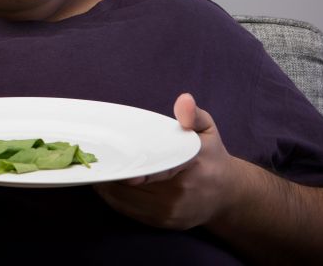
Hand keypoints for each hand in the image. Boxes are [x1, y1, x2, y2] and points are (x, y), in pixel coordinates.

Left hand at [93, 93, 239, 229]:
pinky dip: (114, 199)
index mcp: (193, 164)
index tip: (118, 164)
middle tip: (94, 160)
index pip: (163, 167)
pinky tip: (105, 185)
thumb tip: (183, 100)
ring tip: (95, 171)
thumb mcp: (207, 131)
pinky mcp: (163, 223)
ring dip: (108, 187)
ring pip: (128, 200)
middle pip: (137, 186)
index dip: (138, 170)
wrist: (227, 196)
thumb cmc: (211, 158)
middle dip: (114, 173)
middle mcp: (183, 192)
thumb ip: (193, 115)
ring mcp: (172, 211)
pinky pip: (130, 212)